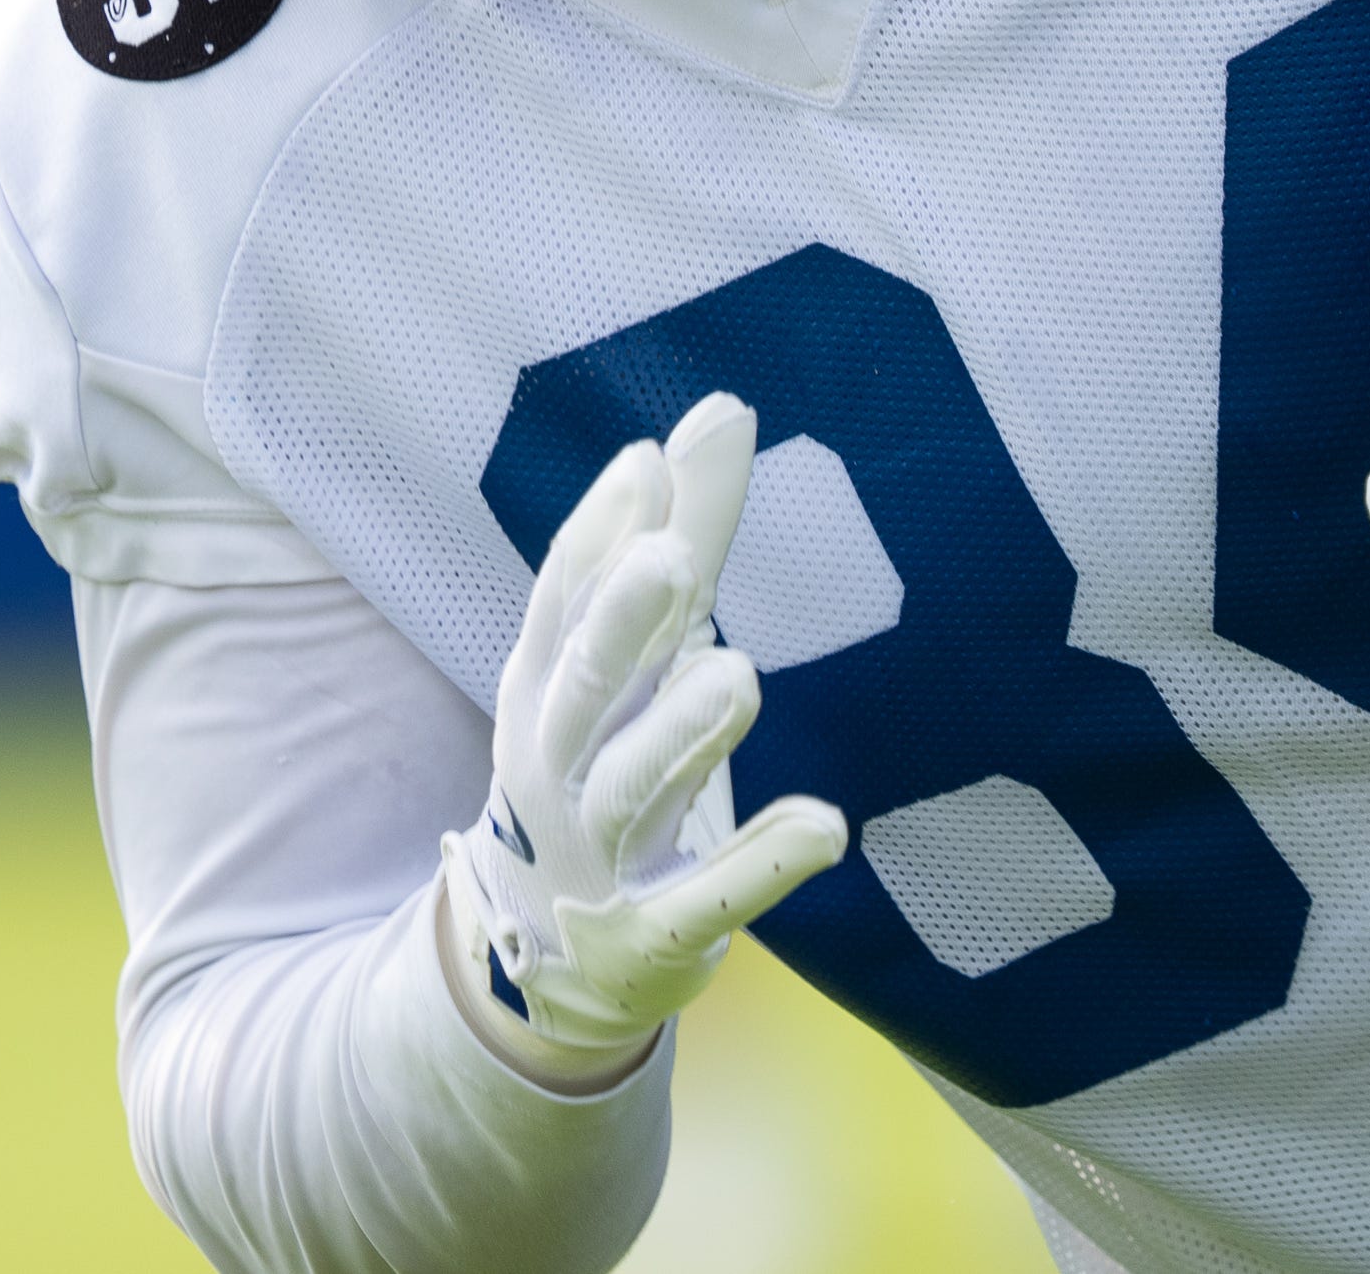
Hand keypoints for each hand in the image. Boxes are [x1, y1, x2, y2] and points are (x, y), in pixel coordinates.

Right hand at [442, 393, 845, 1078]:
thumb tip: (723, 406)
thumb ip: (685, 532)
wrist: (544, 961)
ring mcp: (599, 858)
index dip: (598, 536)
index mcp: (546, 689)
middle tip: (674, 559)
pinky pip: (706, 899)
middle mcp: (557, 768)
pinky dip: (761, 864)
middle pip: (582, 690)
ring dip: (683, 735)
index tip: (644, 463)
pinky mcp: (652, 935)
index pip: (561, 602)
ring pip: (632, 792)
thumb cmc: (602, 761)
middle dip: (622, 625)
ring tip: (739, 675)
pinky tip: (825, 827)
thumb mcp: (634, 652)